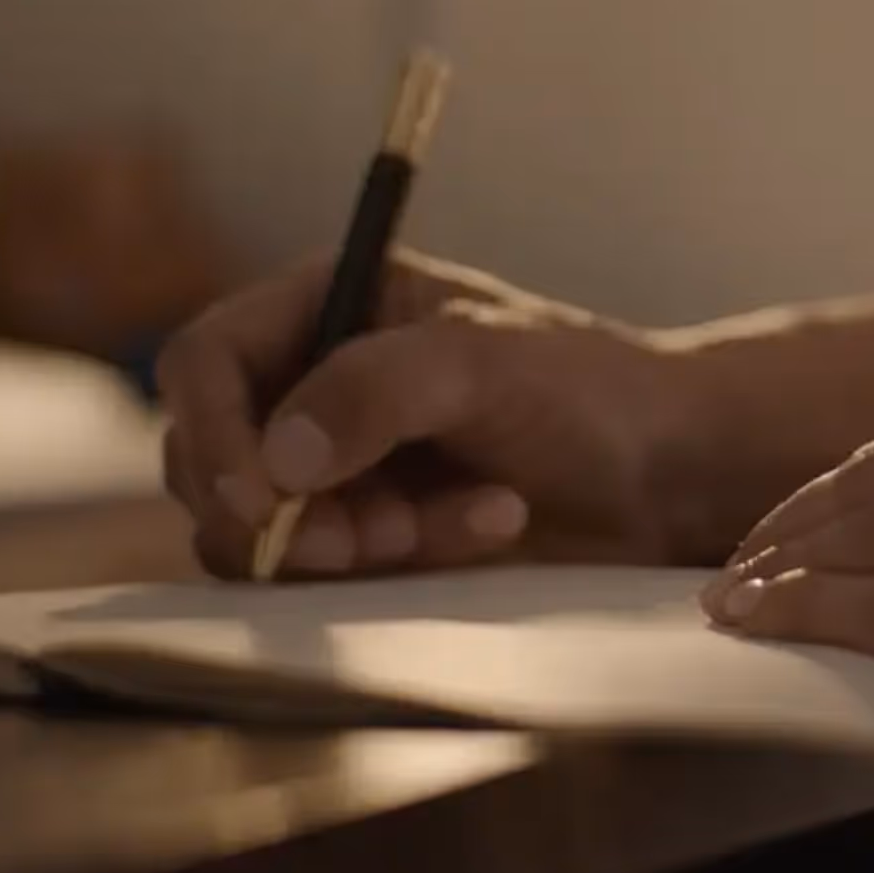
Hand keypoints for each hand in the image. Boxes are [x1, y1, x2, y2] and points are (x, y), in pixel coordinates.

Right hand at [159, 250, 717, 577]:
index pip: (205, 362)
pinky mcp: (366, 531)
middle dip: (282, 511)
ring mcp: (336, 461)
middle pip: (209, 457)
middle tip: (367, 538)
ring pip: (262, 529)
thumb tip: (276, 460)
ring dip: (349, 541)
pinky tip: (488, 527)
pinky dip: (399, 560)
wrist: (668, 471)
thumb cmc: (590, 390)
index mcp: (329, 301)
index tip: (260, 500)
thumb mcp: (485, 364)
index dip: (213, 432)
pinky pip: (325, 571)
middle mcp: (315, 378)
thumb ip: (377, 391)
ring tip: (465, 517)